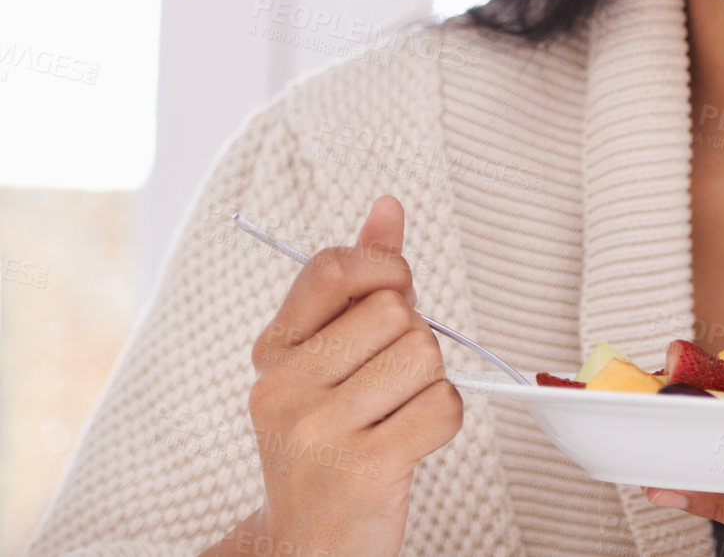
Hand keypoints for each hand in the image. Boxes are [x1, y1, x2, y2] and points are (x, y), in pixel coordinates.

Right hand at [236, 196, 463, 556]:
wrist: (308, 546)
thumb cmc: (332, 438)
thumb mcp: (330, 358)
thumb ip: (360, 281)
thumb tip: (388, 206)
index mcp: (274, 350)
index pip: (333, 267)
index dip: (385, 269)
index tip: (393, 294)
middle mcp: (284, 387)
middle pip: (396, 314)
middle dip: (414, 342)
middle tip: (388, 385)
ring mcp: (318, 430)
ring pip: (425, 357)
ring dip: (430, 385)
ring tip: (394, 417)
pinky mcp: (362, 468)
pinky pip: (444, 406)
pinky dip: (444, 422)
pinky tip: (410, 443)